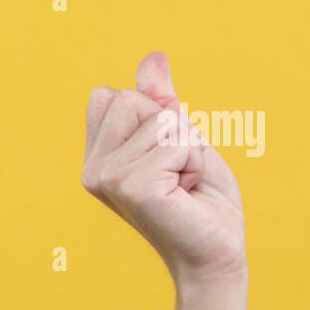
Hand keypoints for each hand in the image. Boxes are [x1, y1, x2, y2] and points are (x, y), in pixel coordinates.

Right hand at [81, 51, 247, 295]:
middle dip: (173, 129)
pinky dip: (194, 161)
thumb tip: (153, 57)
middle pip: (134, 99)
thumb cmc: (200, 199)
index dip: (154, 116)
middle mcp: (93, 169)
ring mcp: (108, 179)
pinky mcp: (132, 186)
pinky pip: (176, 141)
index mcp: (96, 157)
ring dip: (188, 148)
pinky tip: (186, 193)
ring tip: (183, 184)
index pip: (114, 95)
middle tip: (179, 172)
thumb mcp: (180, 138)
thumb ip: (161, 99)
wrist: (216, 252)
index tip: (166, 158)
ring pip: (161, 120)